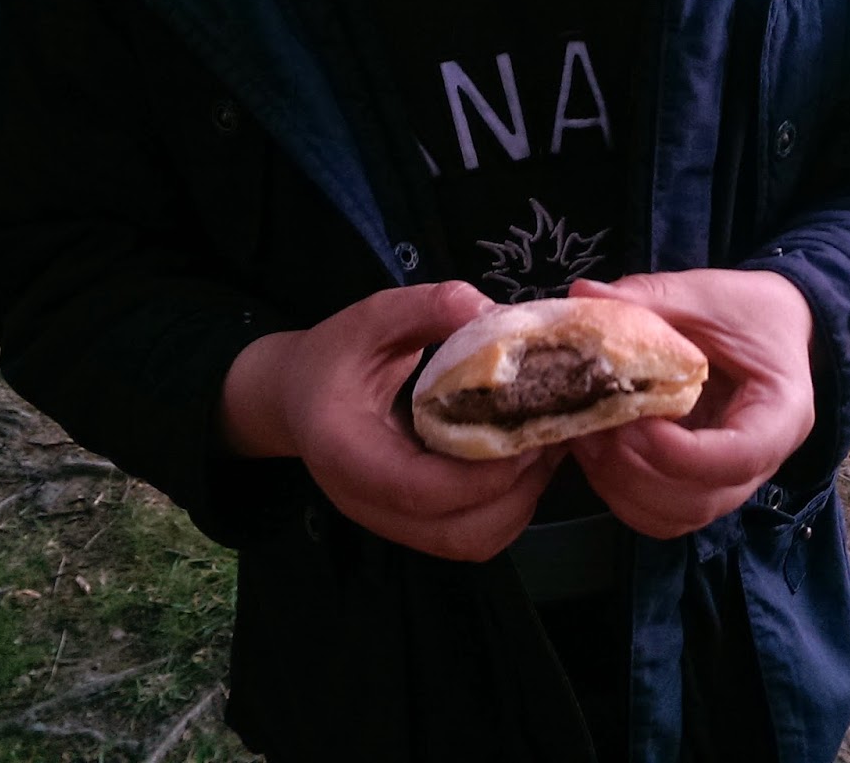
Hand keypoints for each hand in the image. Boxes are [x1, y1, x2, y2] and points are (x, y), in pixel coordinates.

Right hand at [218, 282, 560, 560]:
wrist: (299, 397)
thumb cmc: (334, 357)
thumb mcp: (373, 318)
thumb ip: (429, 308)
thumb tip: (495, 313)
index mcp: (346, 452)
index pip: (420, 489)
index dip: (483, 471)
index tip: (527, 428)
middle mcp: (366, 503)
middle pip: (456, 532)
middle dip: (516, 490)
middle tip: (550, 433)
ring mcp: (391, 523)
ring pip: (472, 542)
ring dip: (520, 502)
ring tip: (544, 445)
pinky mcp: (414, 527)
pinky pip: (473, 537)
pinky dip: (510, 508)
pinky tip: (524, 461)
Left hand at [566, 271, 816, 538]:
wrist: (777, 328)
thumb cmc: (749, 312)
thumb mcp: (706, 295)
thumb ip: (650, 299)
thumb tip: (583, 295)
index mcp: (780, 413)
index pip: (738, 457)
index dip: (678, 452)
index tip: (632, 422)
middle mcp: (762, 461)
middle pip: (700, 499)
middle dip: (636, 471)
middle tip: (595, 426)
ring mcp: (730, 482)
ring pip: (675, 516)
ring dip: (621, 486)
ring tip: (589, 436)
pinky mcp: (701, 486)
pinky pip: (660, 515)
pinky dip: (621, 494)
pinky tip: (598, 452)